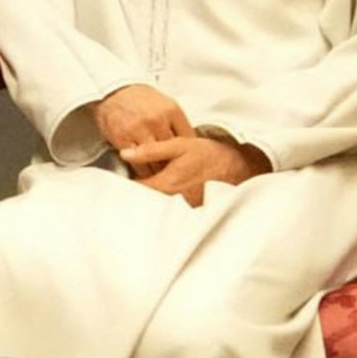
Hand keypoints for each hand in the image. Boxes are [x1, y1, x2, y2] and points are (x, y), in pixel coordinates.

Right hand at [92, 84, 193, 174]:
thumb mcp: (165, 104)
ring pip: (157, 161)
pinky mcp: (123, 139)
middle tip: (178, 177)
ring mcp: (140, 130)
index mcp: (172, 111)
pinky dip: (143, 172)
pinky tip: (146, 175)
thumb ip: (177, 124)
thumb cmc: (140, 99)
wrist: (114, 89)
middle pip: (174, 153)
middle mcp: (158, 120)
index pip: (189, 140)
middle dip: (176, 166)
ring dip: (159, 172)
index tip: (190, 164)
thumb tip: (189, 145)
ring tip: (162, 179)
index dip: (190, 154)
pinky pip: (138, 164)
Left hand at [119, 136, 269, 205]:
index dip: (124, 182)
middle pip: (143, 201)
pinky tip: (161, 194)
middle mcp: (173, 201)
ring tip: (147, 186)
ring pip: (155, 206)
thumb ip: (150, 150)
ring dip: (148, 198)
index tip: (121, 175)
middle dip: (135, 192)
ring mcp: (182, 209)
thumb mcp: (178, 145)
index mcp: (166, 185)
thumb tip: (125, 154)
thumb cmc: (207, 154)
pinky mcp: (189, 212)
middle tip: (132, 181)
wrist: (235, 167)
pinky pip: (169, 209)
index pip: (134, 190)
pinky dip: (162, 203)